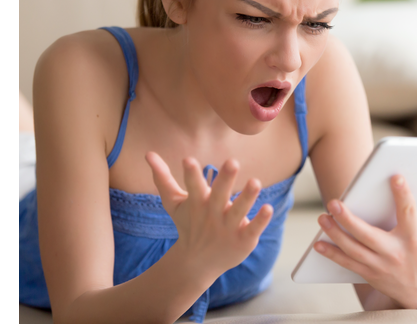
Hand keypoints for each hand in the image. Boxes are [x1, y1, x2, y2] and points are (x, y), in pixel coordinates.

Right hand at [145, 152, 273, 276]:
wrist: (197, 263)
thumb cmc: (188, 225)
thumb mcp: (174, 203)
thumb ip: (163, 178)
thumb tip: (147, 153)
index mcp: (197, 203)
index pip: (193, 186)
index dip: (191, 174)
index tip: (188, 160)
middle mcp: (213, 215)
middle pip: (219, 195)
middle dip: (225, 180)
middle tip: (232, 161)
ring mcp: (228, 228)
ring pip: (239, 211)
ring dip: (247, 197)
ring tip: (255, 182)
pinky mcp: (243, 239)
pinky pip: (253, 228)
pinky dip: (260, 220)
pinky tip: (268, 208)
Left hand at [314, 175, 416, 309]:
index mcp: (415, 239)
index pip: (408, 213)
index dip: (403, 194)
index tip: (395, 176)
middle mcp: (395, 253)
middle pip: (368, 235)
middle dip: (349, 219)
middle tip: (334, 203)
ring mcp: (380, 265)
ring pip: (352, 249)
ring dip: (335, 234)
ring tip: (323, 217)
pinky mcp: (369, 273)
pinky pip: (346, 263)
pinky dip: (331, 253)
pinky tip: (318, 243)